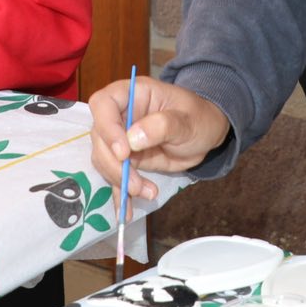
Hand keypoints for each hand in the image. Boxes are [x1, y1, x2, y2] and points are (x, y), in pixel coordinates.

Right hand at [86, 76, 230, 202]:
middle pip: (100, 137)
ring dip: (120, 181)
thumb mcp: (188, 120)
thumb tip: (133, 139)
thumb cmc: (199, 118)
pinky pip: (116, 177)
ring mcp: (121, 138)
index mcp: (133, 94)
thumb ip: (163, 126)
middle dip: (114, 164)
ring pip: (104, 160)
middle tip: (134, 184)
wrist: (205, 135)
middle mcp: (120, 115)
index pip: (104, 104)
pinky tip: (126, 212)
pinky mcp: (127, 160)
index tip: (123, 151)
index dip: (107, 127)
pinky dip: (120, 195)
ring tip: (148, 192)